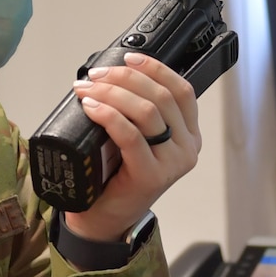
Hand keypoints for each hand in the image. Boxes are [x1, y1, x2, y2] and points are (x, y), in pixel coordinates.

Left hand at [66, 52, 201, 242]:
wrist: (104, 218)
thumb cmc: (116, 175)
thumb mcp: (135, 137)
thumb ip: (137, 112)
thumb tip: (111, 75)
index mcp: (188, 135)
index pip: (182, 91)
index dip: (156, 69)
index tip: (129, 58)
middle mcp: (187, 148)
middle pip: (162, 97)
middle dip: (125, 78)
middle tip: (96, 76)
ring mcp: (172, 163)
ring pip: (147, 112)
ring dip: (113, 93)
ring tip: (87, 90)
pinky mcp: (151, 176)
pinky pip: (130, 135)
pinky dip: (109, 115)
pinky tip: (92, 107)